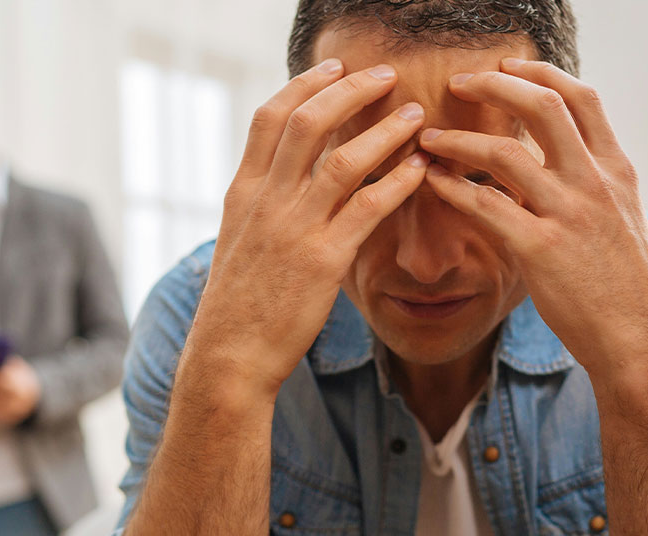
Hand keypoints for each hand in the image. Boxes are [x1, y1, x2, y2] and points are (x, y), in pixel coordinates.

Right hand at [191, 59, 428, 395]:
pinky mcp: (322, 262)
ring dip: (384, 131)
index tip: (336, 67)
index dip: (306, 84)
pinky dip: (396, 182)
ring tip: (415, 116)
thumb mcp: (238, 241)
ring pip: (342, 159)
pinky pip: (366, 208)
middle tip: (386, 76)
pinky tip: (418, 171)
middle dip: (350, 90)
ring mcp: (293, 229)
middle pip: (308, 122)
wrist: (229, 355)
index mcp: (242, 191)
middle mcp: (265, 201)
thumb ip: (262, 203)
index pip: (270, 117)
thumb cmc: (238, 304)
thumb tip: (286, 177)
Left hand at [419, 58, 647, 379]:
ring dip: (458, 139)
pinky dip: (452, 187)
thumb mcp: (621, 219)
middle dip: (495, 85)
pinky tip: (432, 182)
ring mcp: (568, 214)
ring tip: (429, 139)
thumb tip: (558, 162)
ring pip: (505, 153)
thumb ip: (592, 184)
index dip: (541, 74)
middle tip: (459, 82)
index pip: (582, 98)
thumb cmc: (624, 285)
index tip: (508, 66)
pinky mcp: (540, 249)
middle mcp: (594, 183)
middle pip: (543, 107)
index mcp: (616, 170)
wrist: (638, 337)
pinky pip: (486, 205)